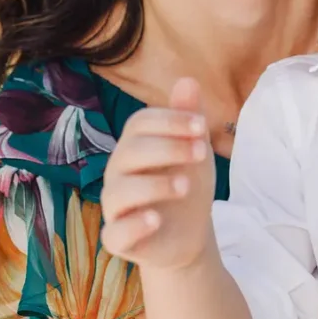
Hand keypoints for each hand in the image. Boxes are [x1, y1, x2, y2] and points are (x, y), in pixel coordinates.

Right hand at [99, 77, 216, 269]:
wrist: (189, 236)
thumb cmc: (185, 186)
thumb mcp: (194, 150)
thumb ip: (188, 119)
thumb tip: (188, 79)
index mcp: (134, 147)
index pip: (139, 123)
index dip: (169, 121)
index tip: (202, 127)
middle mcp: (119, 174)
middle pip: (130, 152)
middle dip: (168, 148)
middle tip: (202, 152)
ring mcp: (116, 207)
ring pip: (119, 191)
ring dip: (154, 185)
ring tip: (185, 186)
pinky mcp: (119, 239)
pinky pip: (115, 232)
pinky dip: (134, 225)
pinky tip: (156, 220)